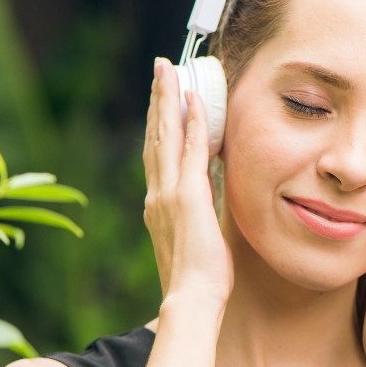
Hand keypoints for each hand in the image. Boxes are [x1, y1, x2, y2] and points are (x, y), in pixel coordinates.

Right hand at [142, 58, 233, 305]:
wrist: (191, 299)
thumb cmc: (199, 278)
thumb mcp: (197, 239)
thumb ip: (198, 215)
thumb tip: (209, 202)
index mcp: (159, 204)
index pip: (158, 153)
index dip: (160, 123)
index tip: (164, 98)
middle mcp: (158, 194)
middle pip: (156, 135)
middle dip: (159, 99)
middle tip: (162, 68)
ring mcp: (170, 193)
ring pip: (167, 135)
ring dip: (169, 100)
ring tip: (171, 70)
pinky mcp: (188, 196)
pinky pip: (192, 151)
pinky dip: (193, 123)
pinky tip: (196, 100)